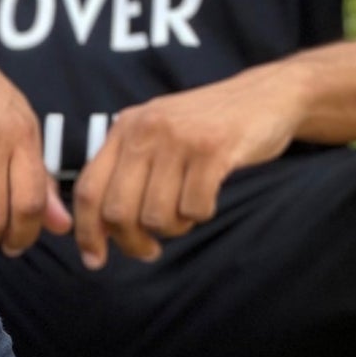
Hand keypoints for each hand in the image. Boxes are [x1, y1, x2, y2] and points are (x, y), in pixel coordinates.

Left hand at [72, 64, 303, 268]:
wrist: (268, 95)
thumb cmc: (208, 130)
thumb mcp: (158, 138)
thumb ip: (127, 173)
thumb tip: (98, 232)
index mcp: (125, 128)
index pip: (88, 190)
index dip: (87, 233)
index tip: (95, 261)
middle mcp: (145, 129)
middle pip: (118, 212)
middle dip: (133, 243)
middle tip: (150, 250)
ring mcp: (178, 137)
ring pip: (156, 216)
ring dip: (174, 227)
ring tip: (187, 211)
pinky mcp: (212, 147)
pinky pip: (194, 208)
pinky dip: (202, 214)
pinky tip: (209, 198)